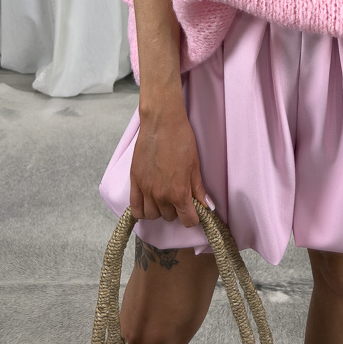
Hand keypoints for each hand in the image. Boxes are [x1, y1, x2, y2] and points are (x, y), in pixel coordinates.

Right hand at [130, 110, 211, 229]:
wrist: (161, 123)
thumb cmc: (181, 140)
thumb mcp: (195, 165)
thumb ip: (198, 190)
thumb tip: (207, 207)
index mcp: (178, 192)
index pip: (187, 220)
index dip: (193, 218)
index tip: (194, 212)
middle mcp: (160, 195)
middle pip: (169, 217)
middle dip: (176, 210)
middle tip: (179, 197)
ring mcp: (145, 189)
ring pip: (152, 216)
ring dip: (160, 210)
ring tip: (164, 198)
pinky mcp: (134, 182)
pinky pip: (135, 209)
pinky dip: (142, 211)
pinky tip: (148, 203)